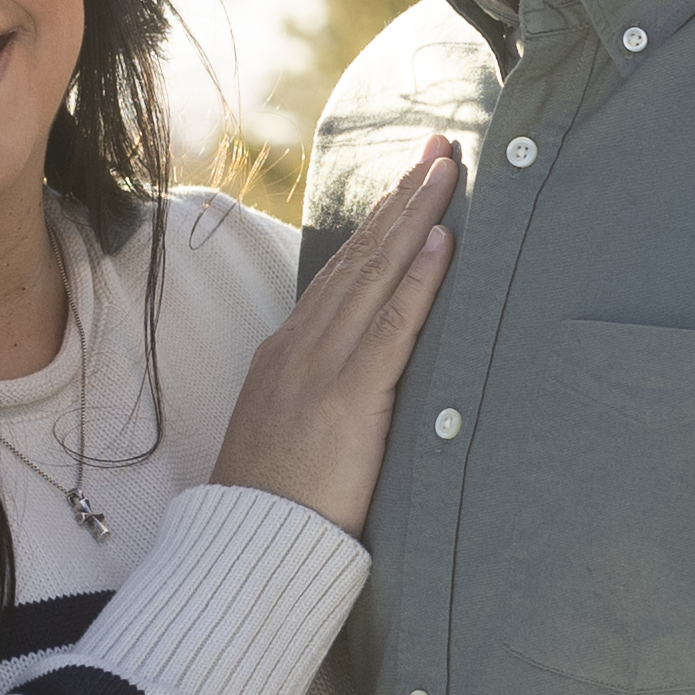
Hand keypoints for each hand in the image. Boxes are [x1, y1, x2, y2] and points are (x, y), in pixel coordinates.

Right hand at [209, 141, 459, 535]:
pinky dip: (419, 280)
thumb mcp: (293, 432)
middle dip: (403, 198)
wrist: (245, 547)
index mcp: (288, 352)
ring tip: (449, 171)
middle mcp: (302, 347)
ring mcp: (322, 368)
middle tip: (440, 147)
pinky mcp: (348, 399)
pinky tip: (443, 242)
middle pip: (360, 257)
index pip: (341, 272)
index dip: (379, 223)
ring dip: (416, 218)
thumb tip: (362, 378)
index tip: (409, 181)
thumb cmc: (275, 504)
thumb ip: (325, 394)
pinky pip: (392, 328)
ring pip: (376, 276)